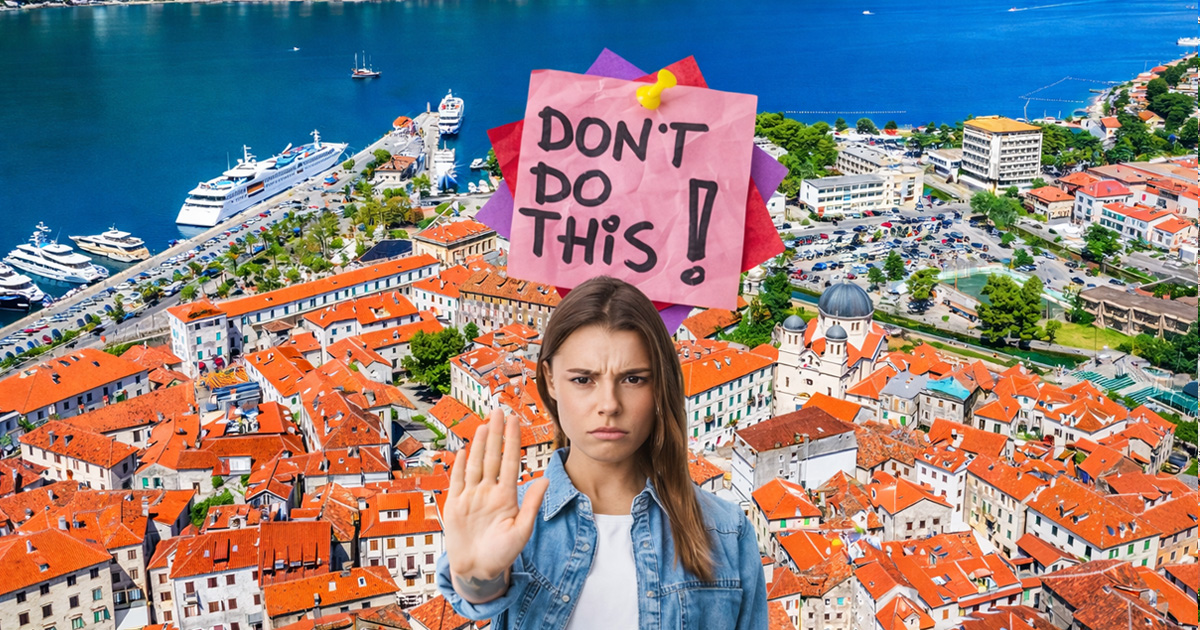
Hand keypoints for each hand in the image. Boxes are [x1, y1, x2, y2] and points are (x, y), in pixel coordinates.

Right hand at [444, 409, 549, 592]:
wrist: (478, 571)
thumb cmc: (502, 554)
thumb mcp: (522, 531)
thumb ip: (531, 504)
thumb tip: (546, 479)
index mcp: (506, 496)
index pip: (510, 461)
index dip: (512, 440)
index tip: (514, 420)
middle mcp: (488, 492)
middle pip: (492, 456)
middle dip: (495, 434)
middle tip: (498, 410)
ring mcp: (471, 497)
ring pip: (475, 464)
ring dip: (478, 444)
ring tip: (483, 425)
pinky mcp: (455, 505)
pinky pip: (457, 480)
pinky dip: (459, 465)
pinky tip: (464, 450)